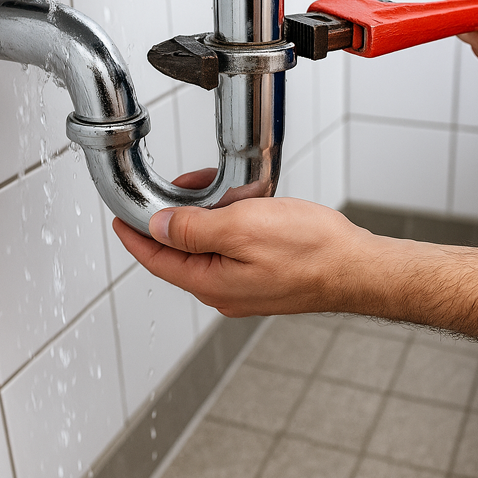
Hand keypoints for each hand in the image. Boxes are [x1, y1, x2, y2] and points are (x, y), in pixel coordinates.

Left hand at [113, 197, 376, 317]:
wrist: (358, 268)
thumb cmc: (312, 251)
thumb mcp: (243, 227)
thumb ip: (193, 228)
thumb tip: (158, 226)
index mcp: (211, 283)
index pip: (155, 258)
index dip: (134, 234)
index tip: (119, 218)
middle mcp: (223, 291)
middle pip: (180, 251)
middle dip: (178, 216)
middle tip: (185, 186)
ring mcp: (244, 286)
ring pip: (209, 246)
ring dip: (210, 217)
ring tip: (228, 192)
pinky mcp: (263, 277)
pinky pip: (233, 248)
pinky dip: (233, 224)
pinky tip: (249, 207)